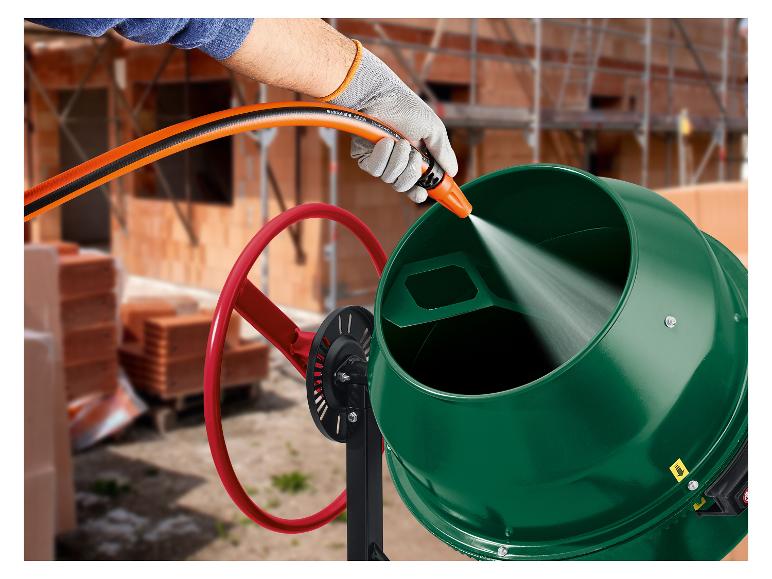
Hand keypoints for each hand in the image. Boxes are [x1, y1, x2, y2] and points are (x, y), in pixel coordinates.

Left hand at [324, 41, 457, 202]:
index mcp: (416, 157)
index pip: (417, 184)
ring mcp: (381, 161)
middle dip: (411, 173)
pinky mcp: (364, 158)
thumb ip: (443, 151)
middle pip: (404, 187)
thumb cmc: (406, 107)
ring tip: (399, 141)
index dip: (420, 193)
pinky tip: (385, 141)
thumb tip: (454, 171)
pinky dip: (383, 156)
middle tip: (414, 155)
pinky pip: (375, 170)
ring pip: (390, 180)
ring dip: (399, 160)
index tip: (424, 194)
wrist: (382, 95)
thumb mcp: (433, 129)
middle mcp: (398, 162)